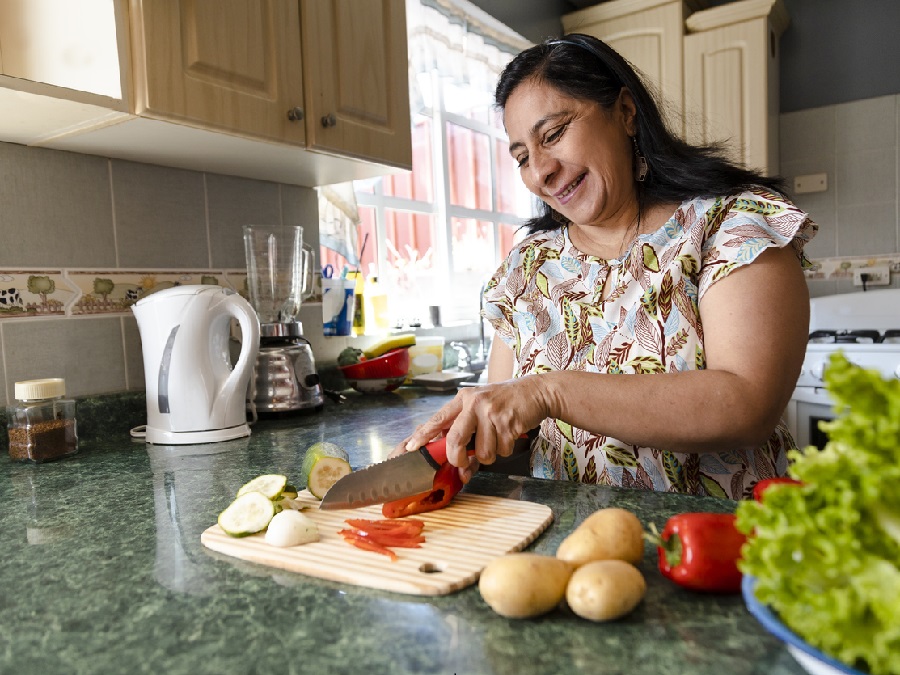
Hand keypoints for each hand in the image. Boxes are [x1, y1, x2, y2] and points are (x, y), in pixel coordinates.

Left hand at [394, 375, 549, 480]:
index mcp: (463, 399)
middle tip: (465, 462)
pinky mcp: (508, 422)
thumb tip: (459, 467)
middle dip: (459, 458)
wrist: (536, 392)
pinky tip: (510, 433)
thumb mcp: (481, 408)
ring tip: (498, 437)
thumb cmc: (505, 403)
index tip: (410, 448)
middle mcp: (474, 403)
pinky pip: (501, 451)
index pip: (438, 419)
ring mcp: (491, 412)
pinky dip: (506, 449)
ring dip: (491, 454)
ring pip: (482, 452)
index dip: (423, 435)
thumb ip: (466, 432)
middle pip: (455, 440)